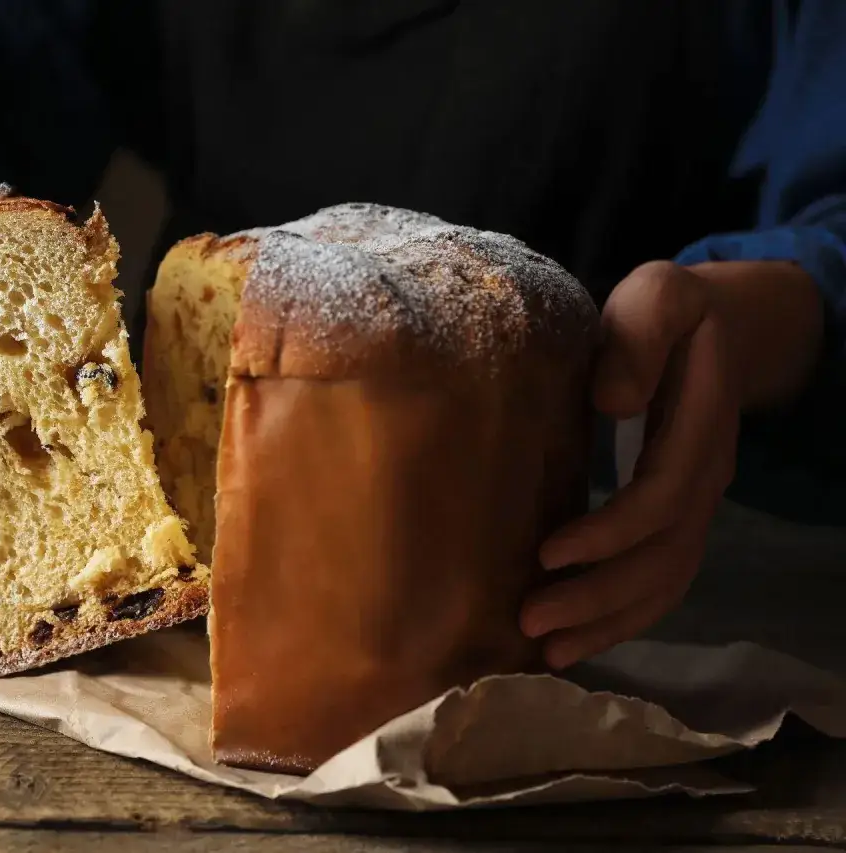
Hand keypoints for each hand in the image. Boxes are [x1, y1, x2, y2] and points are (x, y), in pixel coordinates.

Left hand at [521, 259, 823, 668]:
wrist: (722, 328)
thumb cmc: (672, 311)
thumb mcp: (658, 296)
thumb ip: (638, 339)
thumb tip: (614, 402)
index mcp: (700, 427)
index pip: (662, 497)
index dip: (611, 532)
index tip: (548, 552)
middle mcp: (705, 479)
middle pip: (663, 558)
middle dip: (599, 597)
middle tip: (530, 621)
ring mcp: (696, 505)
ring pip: (665, 583)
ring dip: (608, 621)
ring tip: (546, 652)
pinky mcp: (675, 519)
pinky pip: (660, 582)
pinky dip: (621, 617)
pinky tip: (573, 642)